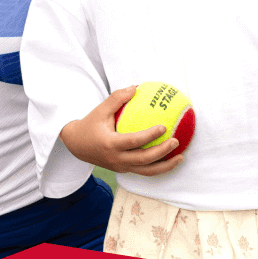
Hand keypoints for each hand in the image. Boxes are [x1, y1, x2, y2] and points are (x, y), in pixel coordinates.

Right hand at [57, 86, 183, 175]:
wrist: (76, 145)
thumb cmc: (90, 124)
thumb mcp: (100, 110)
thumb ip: (117, 98)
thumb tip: (136, 87)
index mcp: (110, 144)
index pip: (134, 141)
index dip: (150, 135)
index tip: (164, 127)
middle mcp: (116, 159)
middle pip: (144, 160)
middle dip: (162, 152)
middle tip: (176, 141)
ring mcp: (120, 167)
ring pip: (147, 171)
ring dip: (165, 166)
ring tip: (181, 158)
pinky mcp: (123, 170)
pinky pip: (144, 170)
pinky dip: (158, 166)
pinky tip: (171, 159)